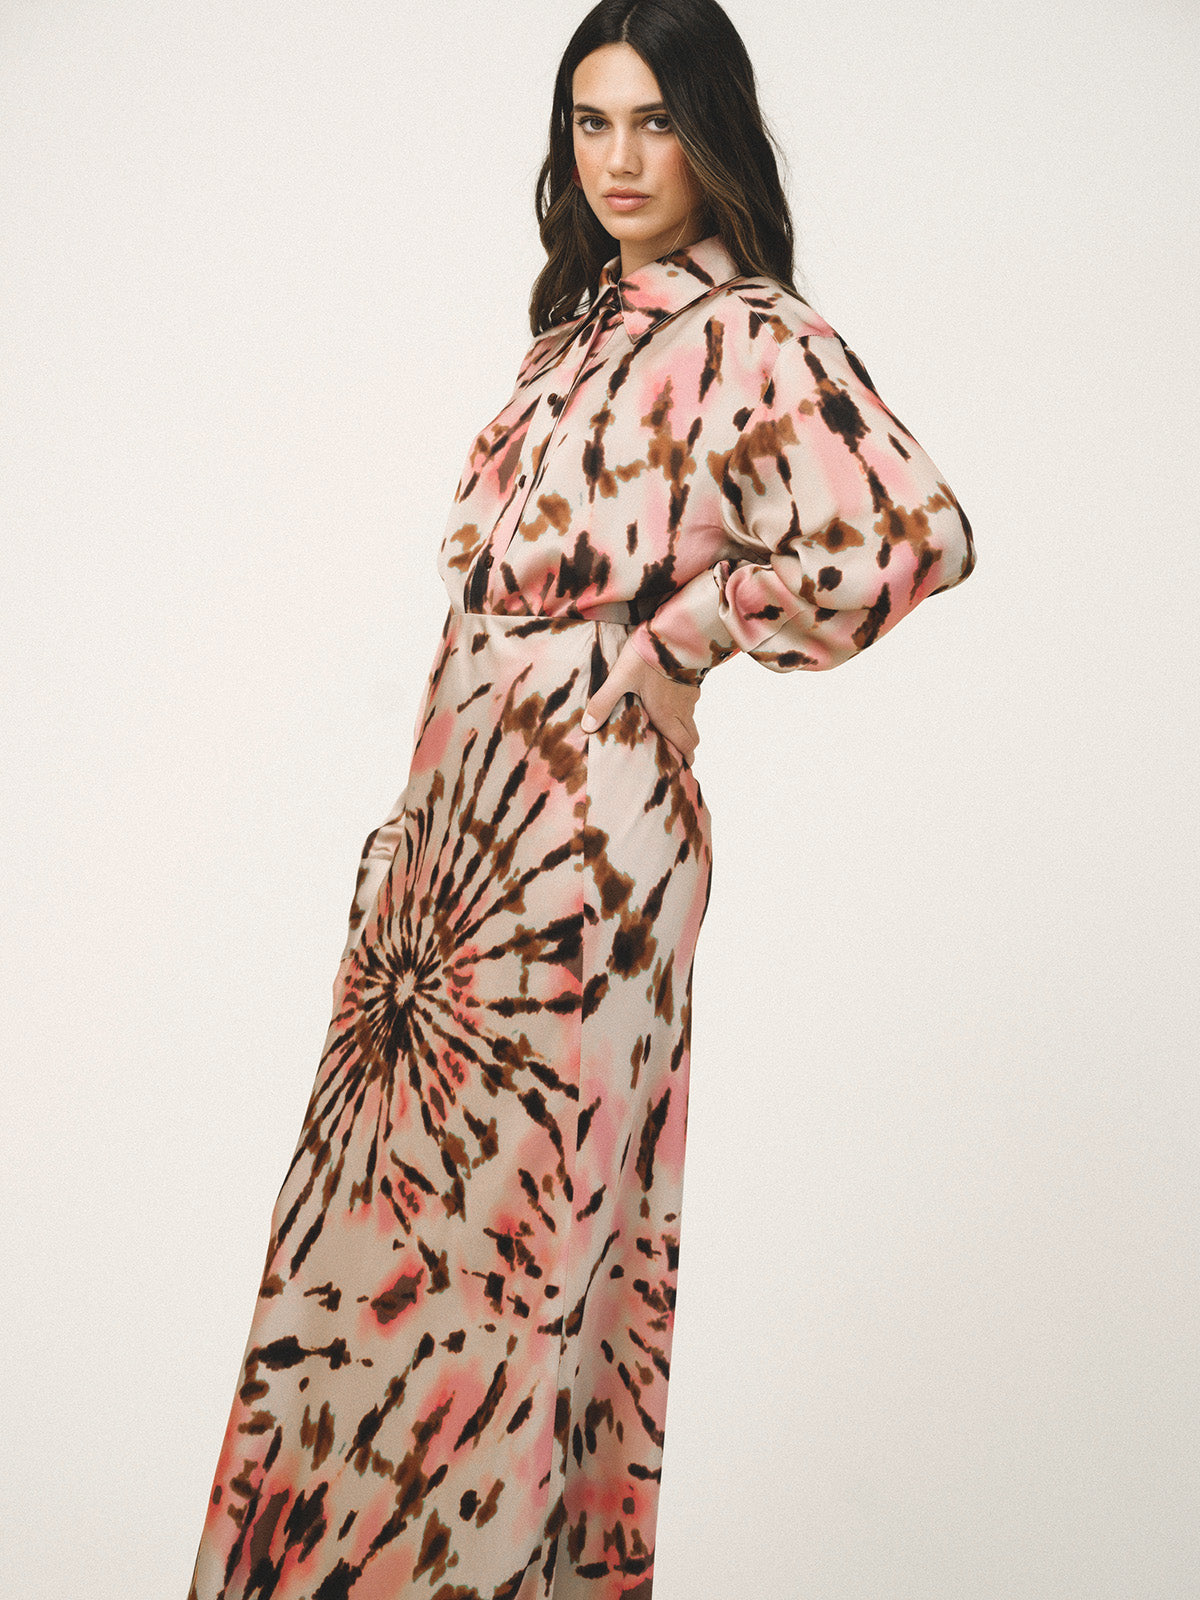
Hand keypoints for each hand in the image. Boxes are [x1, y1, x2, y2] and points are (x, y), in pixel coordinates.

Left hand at [580, 640, 700, 761]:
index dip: (685, 758)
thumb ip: (604, 701)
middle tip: (680, 755)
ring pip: (691, 717)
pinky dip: (685, 706)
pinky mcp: (693, 678)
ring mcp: (690, 693)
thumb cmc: (648, 656)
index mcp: (666, 713)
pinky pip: (692, 699)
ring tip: (672, 728)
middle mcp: (682, 708)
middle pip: (692, 736)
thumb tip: (587, 727)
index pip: (684, 744)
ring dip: (684, 726)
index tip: (684, 767)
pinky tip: (673, 698)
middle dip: (687, 748)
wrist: (675, 630)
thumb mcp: (620, 678)